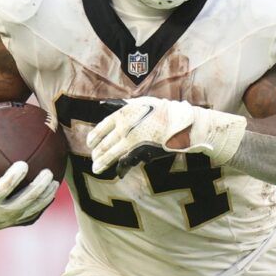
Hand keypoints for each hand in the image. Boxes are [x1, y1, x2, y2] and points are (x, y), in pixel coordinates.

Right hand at [0, 138, 58, 235]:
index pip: (3, 189)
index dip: (14, 177)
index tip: (24, 164)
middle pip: (24, 201)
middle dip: (38, 188)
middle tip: (48, 173)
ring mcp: (7, 221)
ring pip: (31, 210)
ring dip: (45, 197)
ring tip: (55, 183)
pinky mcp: (11, 224)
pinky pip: (30, 217)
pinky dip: (41, 207)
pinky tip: (50, 196)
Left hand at [87, 96, 245, 174]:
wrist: (186, 125)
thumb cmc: (167, 113)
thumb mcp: (144, 104)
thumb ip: (125, 106)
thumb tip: (103, 104)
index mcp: (125, 113)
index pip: (102, 126)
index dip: (94, 137)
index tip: (89, 144)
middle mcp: (126, 126)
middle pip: (105, 142)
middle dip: (97, 153)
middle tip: (94, 160)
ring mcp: (133, 140)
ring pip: (111, 154)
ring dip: (103, 162)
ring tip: (96, 168)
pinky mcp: (142, 151)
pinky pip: (126, 161)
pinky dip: (120, 167)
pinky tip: (116, 172)